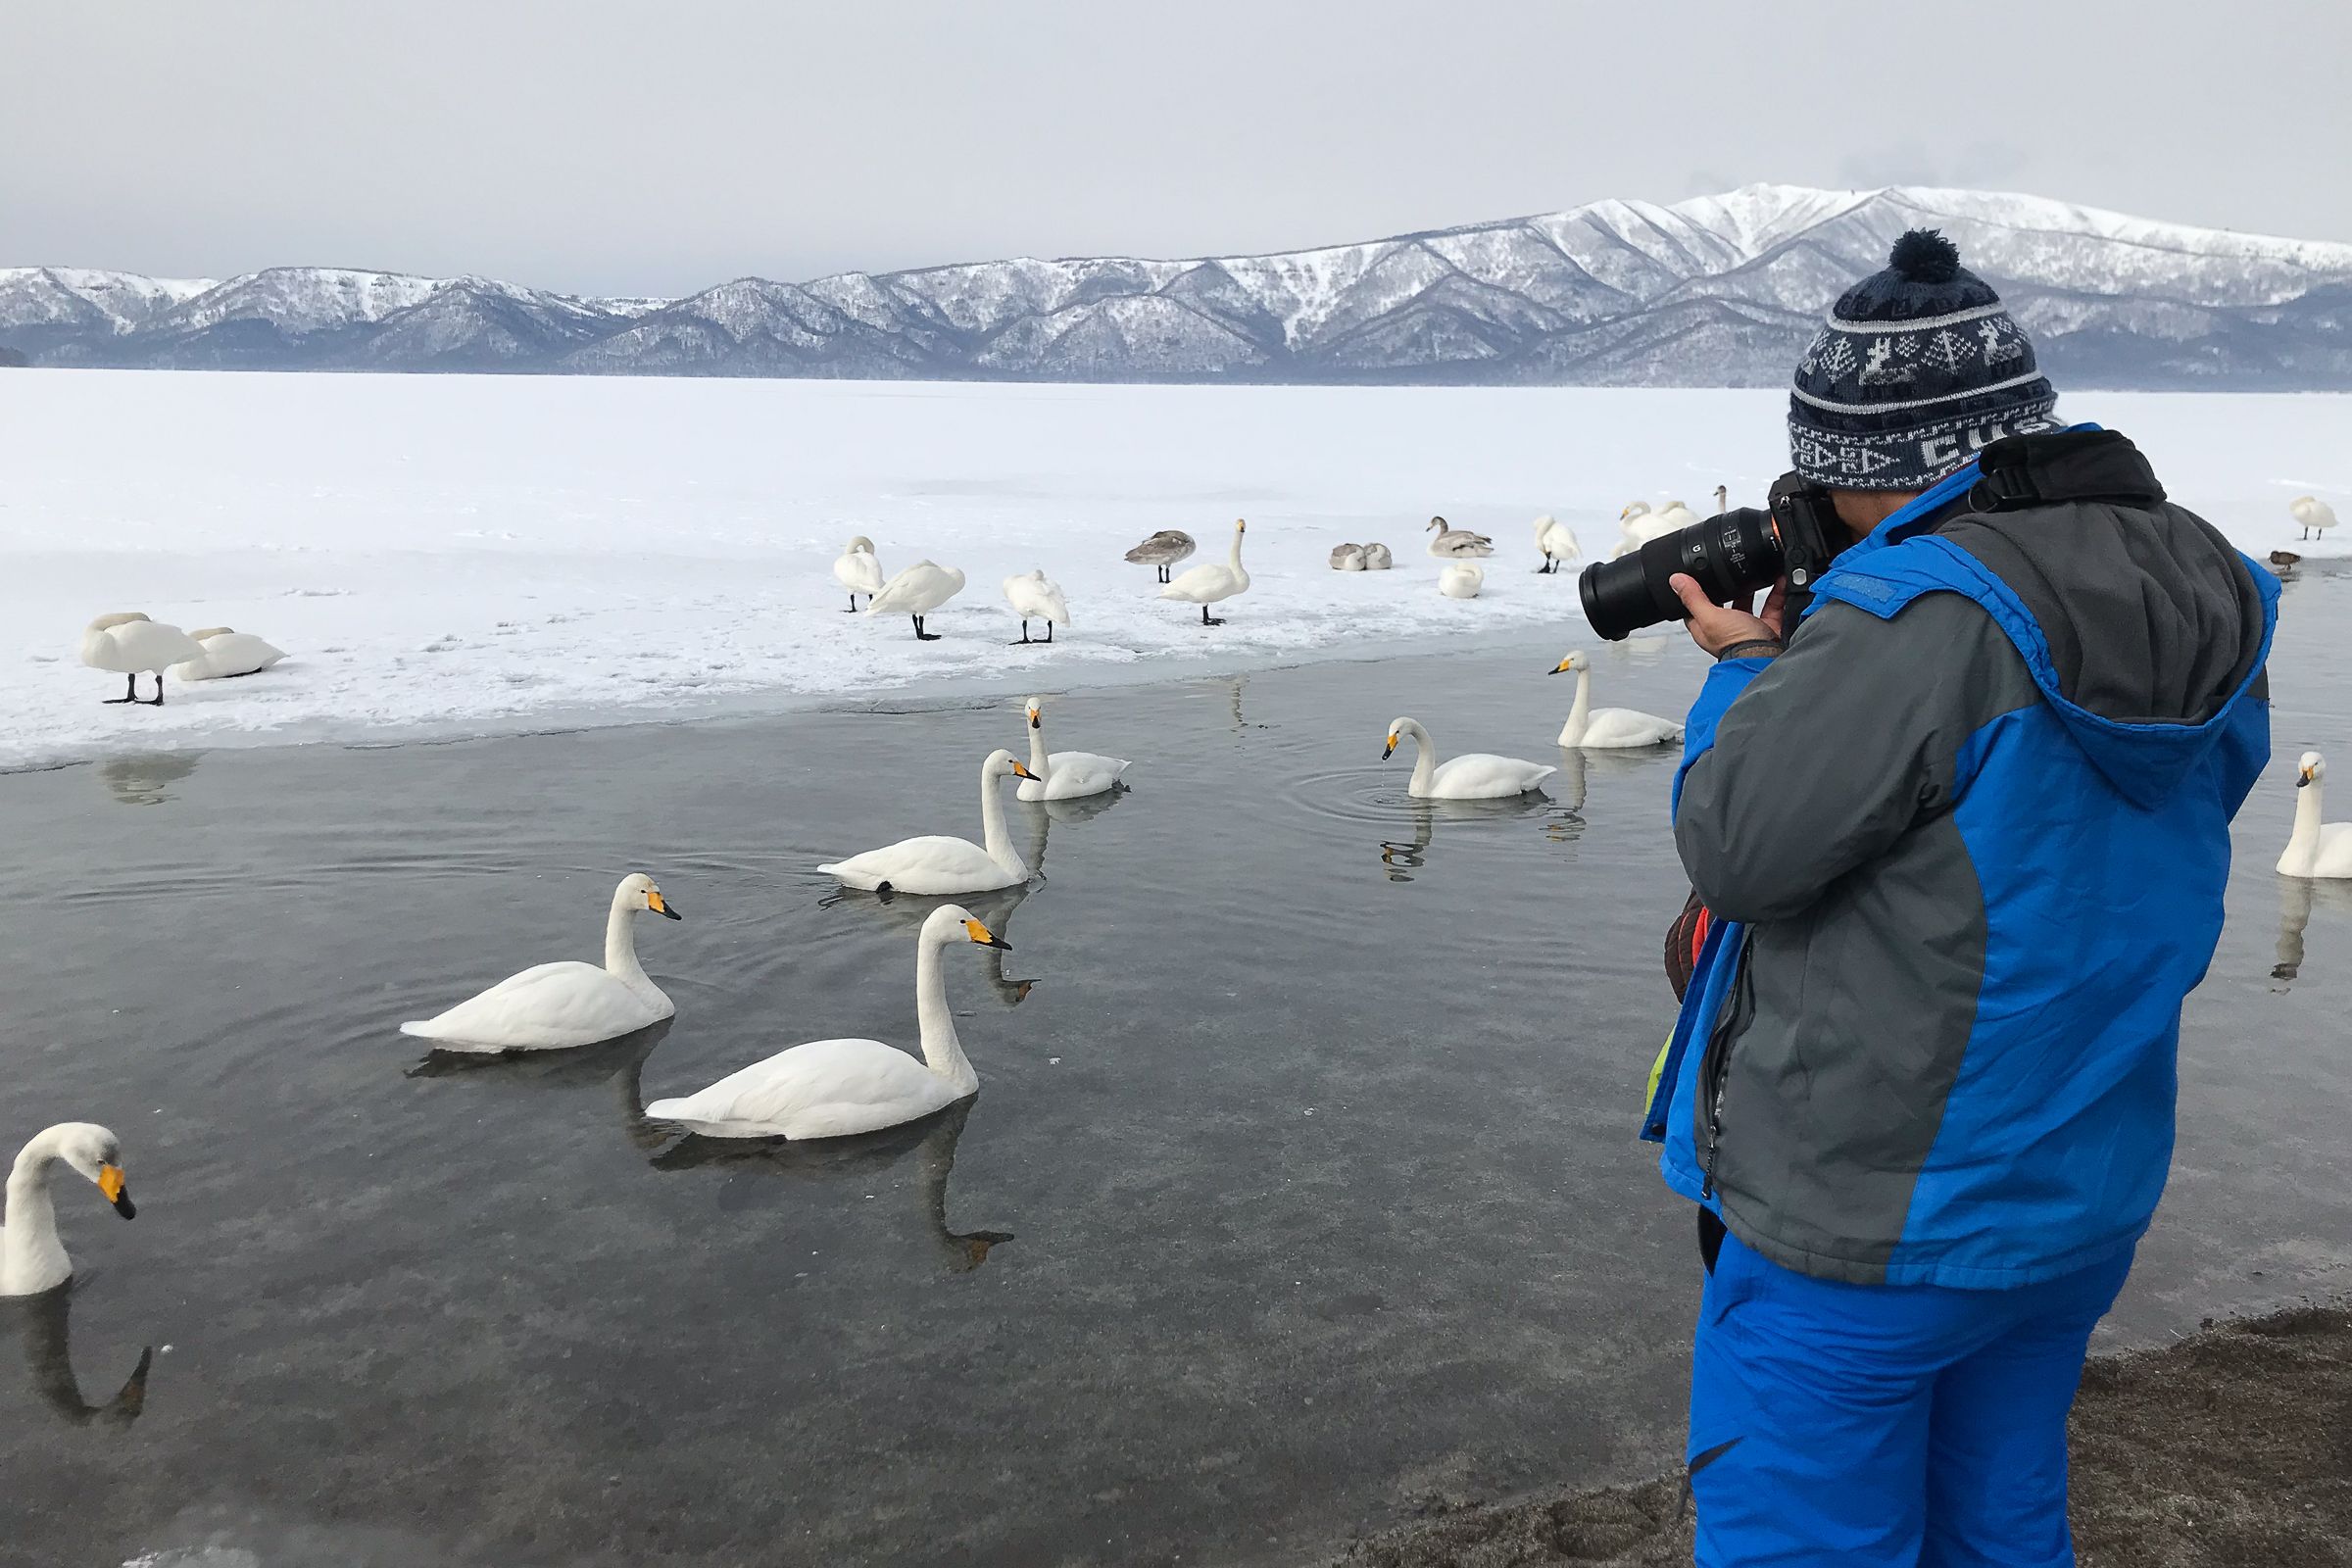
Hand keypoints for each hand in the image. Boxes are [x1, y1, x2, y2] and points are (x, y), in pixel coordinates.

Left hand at [1669, 574, 1787, 657]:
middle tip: (1729, 570)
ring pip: (1747, 603)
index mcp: (1705, 628)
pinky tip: (1777, 580)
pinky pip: (1771, 606)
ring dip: (1752, 589)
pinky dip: (1776, 593)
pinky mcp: (1766, 628)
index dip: (1694, 592)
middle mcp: (1725, 629)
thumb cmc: (1735, 644)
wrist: (1767, 657)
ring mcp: (1746, 628)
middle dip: (1727, 587)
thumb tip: (1676, 581)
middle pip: (1723, 603)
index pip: (1694, 607)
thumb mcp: (1710, 616)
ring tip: (1754, 572)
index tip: (1696, 576)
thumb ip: (1694, 598)